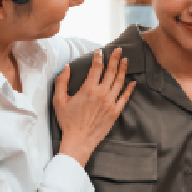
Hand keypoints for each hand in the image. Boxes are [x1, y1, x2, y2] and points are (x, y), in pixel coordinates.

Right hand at [54, 48, 134, 166]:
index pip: (97, 68)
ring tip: (126, 60)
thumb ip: (61, 82)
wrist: (79, 140)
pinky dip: (130, 88)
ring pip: (119, 82)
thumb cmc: (68, 121)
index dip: (99, 58)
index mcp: (88, 89)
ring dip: (123, 70)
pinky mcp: (116, 112)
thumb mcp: (59, 100)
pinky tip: (133, 82)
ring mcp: (111, 102)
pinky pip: (125, 97)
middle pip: (111, 72)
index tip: (101, 51)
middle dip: (115, 59)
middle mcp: (102, 93)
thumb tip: (66, 67)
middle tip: (119, 50)